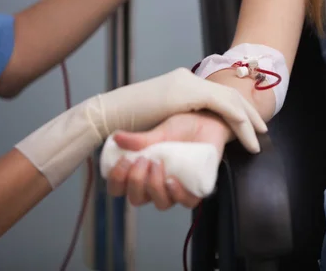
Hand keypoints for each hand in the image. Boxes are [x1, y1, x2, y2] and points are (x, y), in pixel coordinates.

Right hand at [107, 111, 231, 208]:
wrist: (208, 121)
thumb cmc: (182, 127)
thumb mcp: (160, 131)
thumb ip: (140, 139)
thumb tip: (117, 138)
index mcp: (142, 172)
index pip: (120, 188)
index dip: (117, 181)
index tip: (123, 161)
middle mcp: (157, 184)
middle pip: (137, 199)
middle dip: (136, 182)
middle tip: (143, 160)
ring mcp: (176, 188)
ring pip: (161, 203)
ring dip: (154, 187)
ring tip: (158, 164)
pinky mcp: (197, 188)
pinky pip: (186, 203)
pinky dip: (177, 194)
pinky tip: (173, 180)